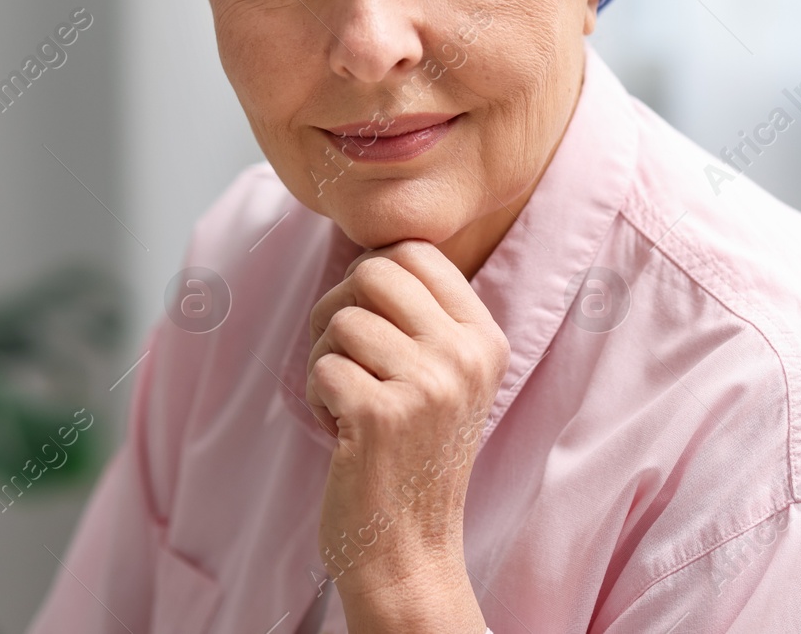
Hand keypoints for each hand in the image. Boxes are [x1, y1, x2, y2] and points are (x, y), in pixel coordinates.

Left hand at [305, 239, 508, 630]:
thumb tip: (372, 252)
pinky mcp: (383, 415)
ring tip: (346, 401)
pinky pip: (322, 365)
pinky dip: (315, 395)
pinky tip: (339, 429)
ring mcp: (429, 384)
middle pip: (375, 271)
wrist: (408, 549)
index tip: (366, 321)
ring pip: (342, 320)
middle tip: (342, 355)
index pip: (416, 251)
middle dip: (339, 306)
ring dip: (325, 359)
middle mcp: (466, 355)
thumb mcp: (444, 377)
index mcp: (484, 338)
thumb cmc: (409, 455)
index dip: (372, 275)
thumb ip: (423, 316)